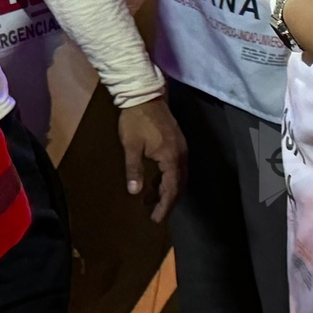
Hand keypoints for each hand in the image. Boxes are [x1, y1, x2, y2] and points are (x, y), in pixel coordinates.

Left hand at [117, 96, 187, 222]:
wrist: (144, 94)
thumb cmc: (135, 120)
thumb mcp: (131, 146)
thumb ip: (134, 170)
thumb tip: (135, 192)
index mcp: (171, 157)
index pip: (172, 189)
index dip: (165, 205)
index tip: (157, 218)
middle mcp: (181, 154)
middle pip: (179, 184)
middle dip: (169, 200)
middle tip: (157, 214)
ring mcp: (181, 147)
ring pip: (179, 175)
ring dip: (169, 189)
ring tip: (154, 200)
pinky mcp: (177, 141)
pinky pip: (177, 166)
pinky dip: (169, 178)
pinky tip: (157, 181)